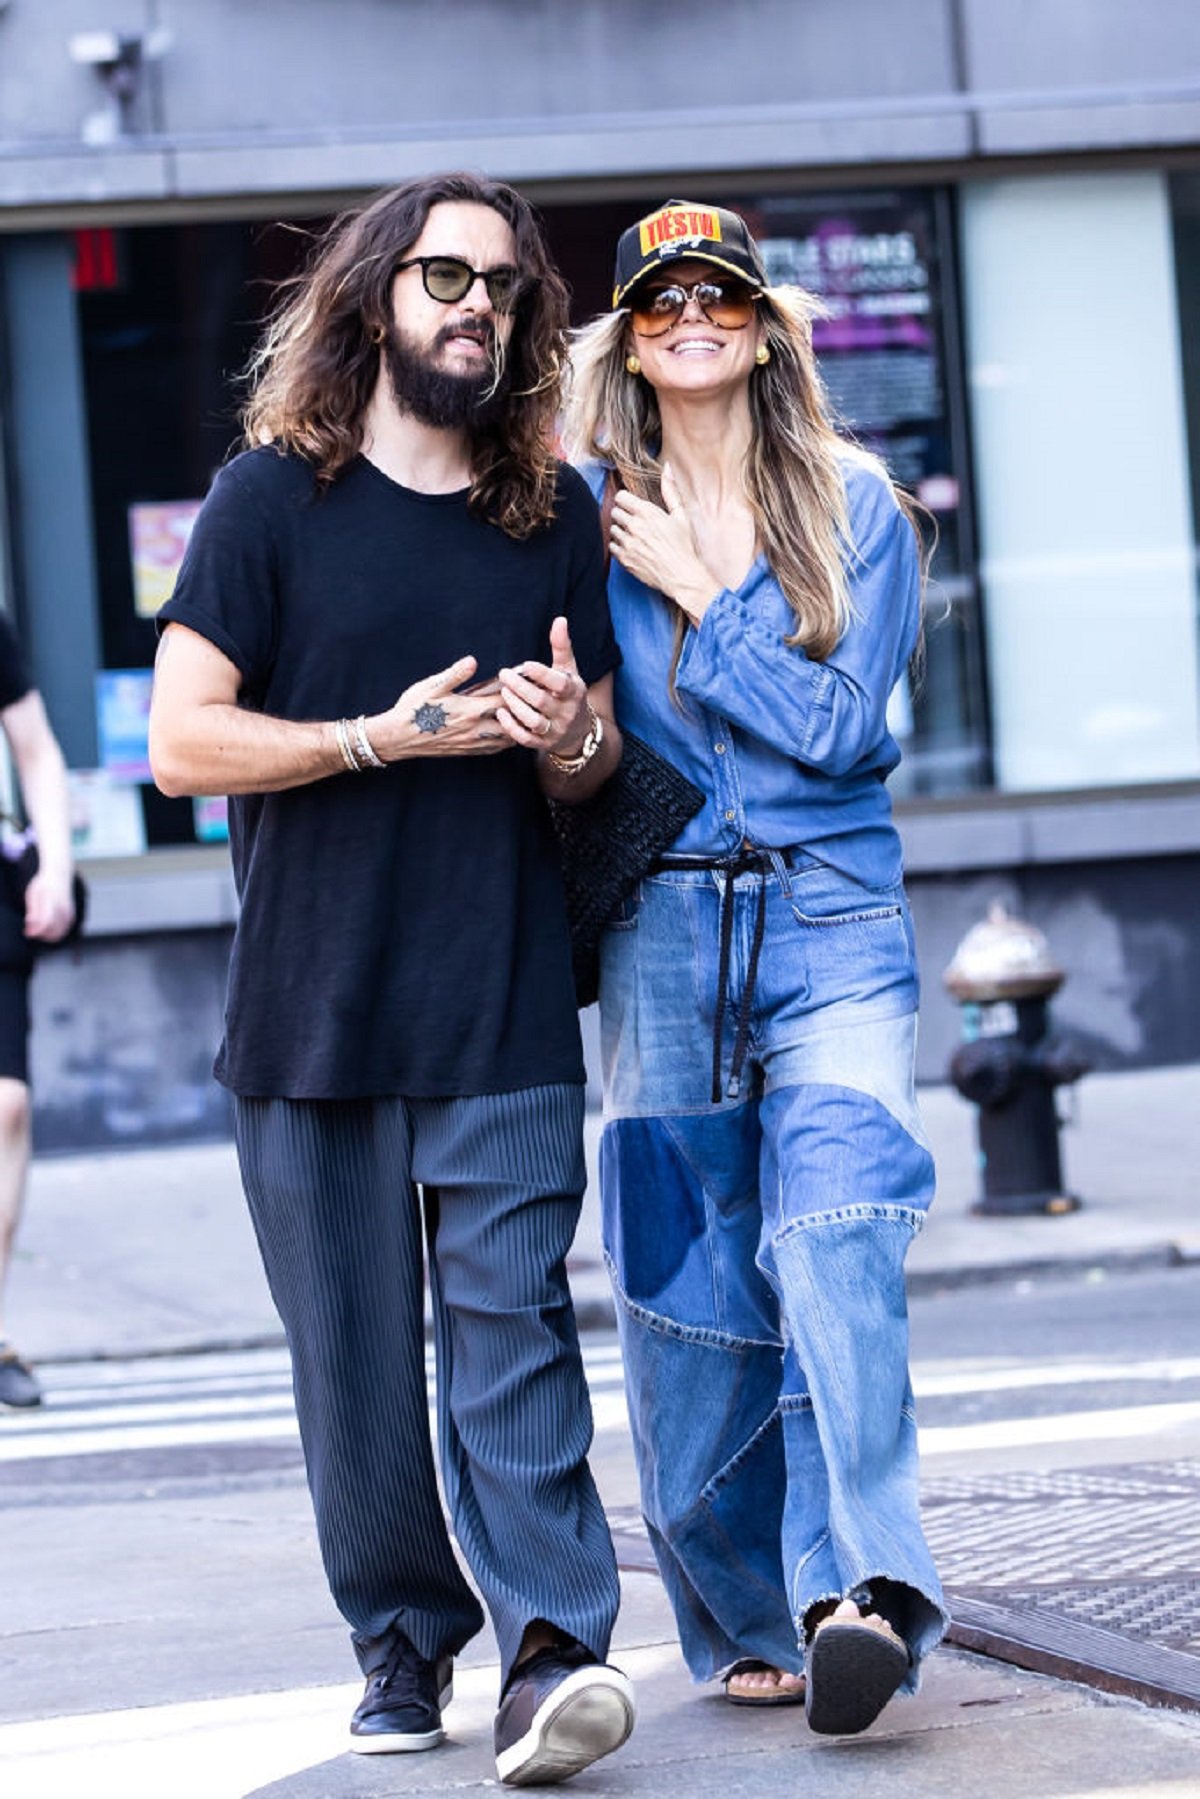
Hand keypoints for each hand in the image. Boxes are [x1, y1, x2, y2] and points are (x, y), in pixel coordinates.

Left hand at [24, 868, 75, 942]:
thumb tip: (30, 926)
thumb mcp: (32, 895)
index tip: (27, 932)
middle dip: (40, 935)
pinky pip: (63, 931)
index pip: (46, 922)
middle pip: (53, 931)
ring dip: (47, 936)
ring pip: (59, 933)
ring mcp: (69, 912)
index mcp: (51, 901)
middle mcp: (63, 908)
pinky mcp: (71, 916)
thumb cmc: (42, 885)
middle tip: (30, 931)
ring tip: (37, 929)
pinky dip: (54, 933)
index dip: (36, 931)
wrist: (58, 876)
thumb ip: (32, 911)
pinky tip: (45, 928)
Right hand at [366, 656, 511, 760]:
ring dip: (516, 727)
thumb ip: (455, 674)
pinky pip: (494, 750)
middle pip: (512, 722)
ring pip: (506, 739)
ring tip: (521, 716)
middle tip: (528, 700)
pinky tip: (506, 733)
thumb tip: (473, 661)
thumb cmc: (413, 709)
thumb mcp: (432, 686)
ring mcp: (472, 743)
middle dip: (522, 711)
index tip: (523, 681)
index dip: (516, 690)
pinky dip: (504, 741)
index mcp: (470, 710)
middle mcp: (475, 729)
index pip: (504, 701)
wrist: (398, 737)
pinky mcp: (466, 751)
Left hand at [496, 617, 588, 752]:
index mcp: (574, 692)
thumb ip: (562, 646)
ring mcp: (555, 730)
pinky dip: (512, 727)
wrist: (578, 731)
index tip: (525, 665)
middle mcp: (567, 712)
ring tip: (503, 692)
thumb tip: (560, 619)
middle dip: (521, 688)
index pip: (560, 684)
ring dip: (516, 706)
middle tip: (504, 674)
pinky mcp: (544, 744)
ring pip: (533, 721)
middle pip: (542, 701)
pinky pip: (526, 739)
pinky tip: (501, 713)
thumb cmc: (568, 693)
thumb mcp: (568, 670)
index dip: (542, 674)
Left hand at [609, 463, 720, 621]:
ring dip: (621, 532)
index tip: (631, 505)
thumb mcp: (680, 515)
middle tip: (634, 522)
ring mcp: (628, 544)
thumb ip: (670, 490)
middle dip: (623, 515)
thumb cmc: (684, 546)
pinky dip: (620, 547)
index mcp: (646, 512)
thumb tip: (667, 468)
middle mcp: (634, 526)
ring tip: (635, 537)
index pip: (621, 497)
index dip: (626, 500)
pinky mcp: (624, 559)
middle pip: (614, 512)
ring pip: (613, 530)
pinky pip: (612, 547)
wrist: (682, 576)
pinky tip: (633, 548)